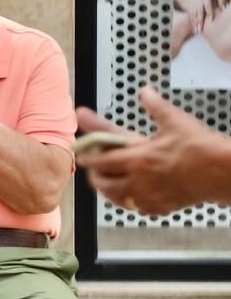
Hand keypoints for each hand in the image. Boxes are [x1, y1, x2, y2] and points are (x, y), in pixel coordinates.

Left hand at [77, 86, 230, 214]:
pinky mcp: (158, 208)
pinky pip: (134, 207)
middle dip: (95, 175)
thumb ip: (155, 106)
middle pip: (102, 183)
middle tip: (95, 168)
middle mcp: (138, 181)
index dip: (87, 158)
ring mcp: (147, 197)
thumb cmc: (200, 147)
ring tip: (108, 180)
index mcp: (137, 159)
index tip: (81, 154)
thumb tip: (145, 91)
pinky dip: (128, 200)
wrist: (222, 172)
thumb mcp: (175, 121)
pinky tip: (131, 192)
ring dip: (108, 189)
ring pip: (115, 198)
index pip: (99, 161)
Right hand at [189, 0, 224, 31]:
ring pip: (193, 15)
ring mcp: (194, 3)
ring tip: (196, 31)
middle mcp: (199, 1)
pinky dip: (192, 20)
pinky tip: (194, 26)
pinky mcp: (191, 4)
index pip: (208, 7)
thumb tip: (223, 9)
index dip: (210, 14)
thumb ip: (221, 0)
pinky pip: (191, 14)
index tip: (211, 20)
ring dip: (195, 23)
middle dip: (199, 22)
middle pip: (199, 13)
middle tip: (199, 30)